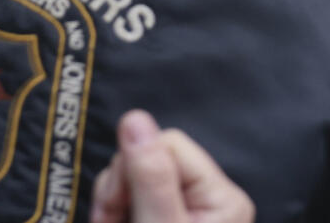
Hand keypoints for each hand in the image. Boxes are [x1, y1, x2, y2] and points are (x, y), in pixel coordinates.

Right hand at [89, 110, 253, 222]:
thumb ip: (150, 176)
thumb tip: (135, 117)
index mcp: (221, 196)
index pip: (169, 144)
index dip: (133, 166)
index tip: (114, 206)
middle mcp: (209, 198)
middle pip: (150, 157)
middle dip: (119, 187)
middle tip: (107, 220)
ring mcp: (186, 210)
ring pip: (135, 176)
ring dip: (112, 200)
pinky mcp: (163, 217)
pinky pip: (132, 196)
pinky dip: (114, 210)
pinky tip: (111, 222)